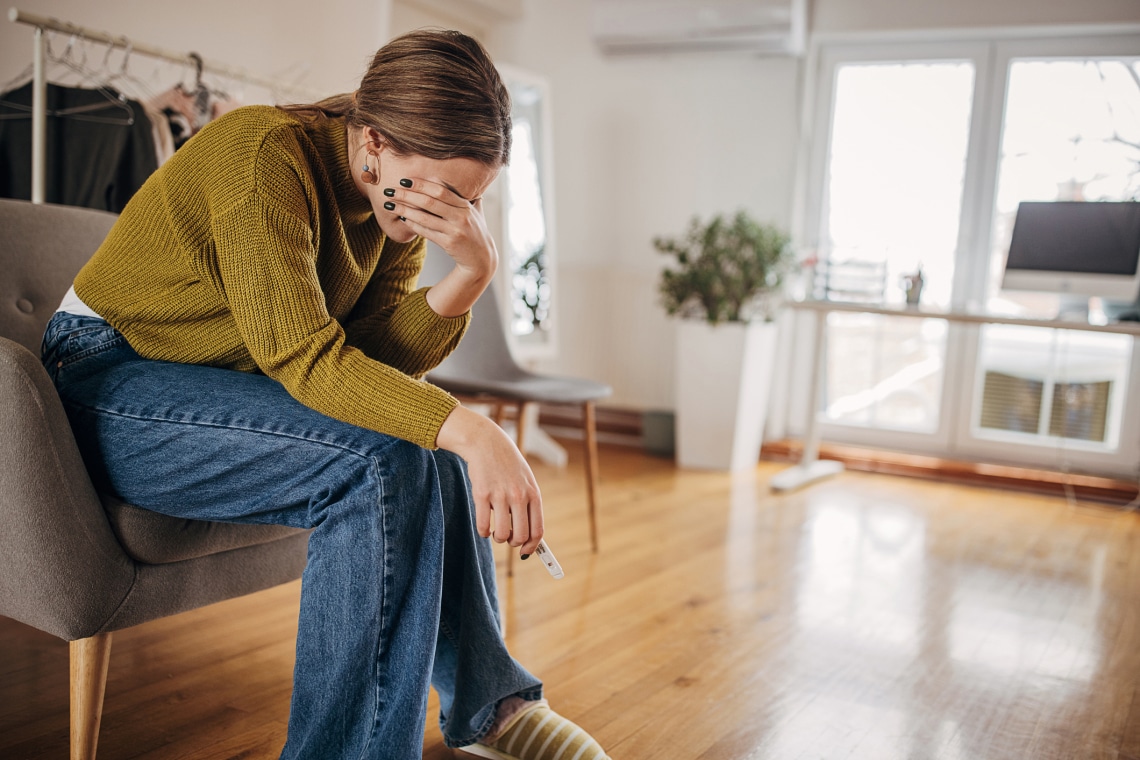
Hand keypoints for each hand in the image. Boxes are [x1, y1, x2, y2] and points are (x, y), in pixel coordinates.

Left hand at [386, 178, 498, 315]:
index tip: (404, 180)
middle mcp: (462, 216)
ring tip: (390, 205)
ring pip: (425, 217)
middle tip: (391, 190)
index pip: (440, 190)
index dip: (421, 183)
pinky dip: (413, 224)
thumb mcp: (476, 213)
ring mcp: (456, 231)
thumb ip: (469, 197)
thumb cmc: (476, 233)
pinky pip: (426, 232)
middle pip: (429, 201)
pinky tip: (402, 219)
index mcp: (466, 206)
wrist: (482, 259)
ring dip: (404, 210)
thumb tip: (466, 180)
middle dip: (407, 194)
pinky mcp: (449, 244)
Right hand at [436, 405, 543, 556]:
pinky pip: (483, 526)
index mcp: (533, 494)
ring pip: (502, 535)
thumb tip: (530, 536)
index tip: (525, 552)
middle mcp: (519, 496)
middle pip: (520, 536)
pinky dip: (483, 532)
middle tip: (508, 537)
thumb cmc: (508, 465)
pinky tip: (484, 526)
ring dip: (498, 538)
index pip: (538, 530)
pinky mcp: (481, 494)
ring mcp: (500, 495)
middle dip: (514, 543)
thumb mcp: (526, 481)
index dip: (532, 546)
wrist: (487, 443)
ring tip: (495, 530)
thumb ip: (529, 505)